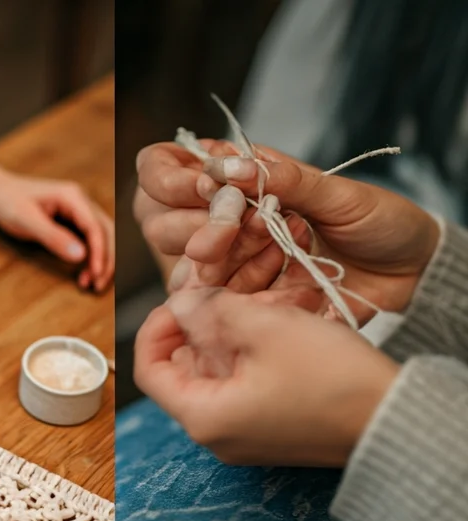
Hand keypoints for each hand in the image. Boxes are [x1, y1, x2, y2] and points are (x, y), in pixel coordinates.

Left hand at [0, 171, 113, 290]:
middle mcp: (80, 201)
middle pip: (106, 232)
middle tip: (97, 285)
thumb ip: (54, 237)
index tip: (96, 275)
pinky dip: (91, 257)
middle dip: (106, 260)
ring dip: (100, 260)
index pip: (96, 227)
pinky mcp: (71, 219)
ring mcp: (78, 210)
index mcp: (73, 197)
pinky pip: (89, 239)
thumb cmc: (7, 201)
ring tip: (91, 283)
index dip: (100, 253)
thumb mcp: (26, 221)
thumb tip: (81, 256)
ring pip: (101, 237)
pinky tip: (83, 273)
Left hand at [134, 288, 399, 465]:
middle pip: (182, 369)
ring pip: (215, 372)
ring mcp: (243, 436)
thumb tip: (178, 301)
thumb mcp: (264, 328)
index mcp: (202, 418)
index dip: (156, 326)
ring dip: (227, 335)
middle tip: (223, 293)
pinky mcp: (270, 429)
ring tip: (257, 305)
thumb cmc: (332, 379)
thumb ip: (210, 311)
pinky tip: (275, 326)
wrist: (397, 420)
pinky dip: (249, 352)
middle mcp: (215, 435)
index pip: (148, 370)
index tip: (180, 298)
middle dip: (198, 326)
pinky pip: (242, 384)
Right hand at [136, 140, 439, 321]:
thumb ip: (285, 179)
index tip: (206, 186)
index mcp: (235, 178)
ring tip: (291, 245)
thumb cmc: (377, 221)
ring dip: (236, 259)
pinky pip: (222, 303)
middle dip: (200, 229)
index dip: (170, 180)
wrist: (409, 273)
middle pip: (161, 225)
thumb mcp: (338, 192)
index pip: (160, 170)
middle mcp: (220, 219)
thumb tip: (232, 167)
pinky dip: (255, 292)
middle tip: (247, 226)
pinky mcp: (244, 302)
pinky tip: (292, 280)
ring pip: (189, 268)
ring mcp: (229, 263)